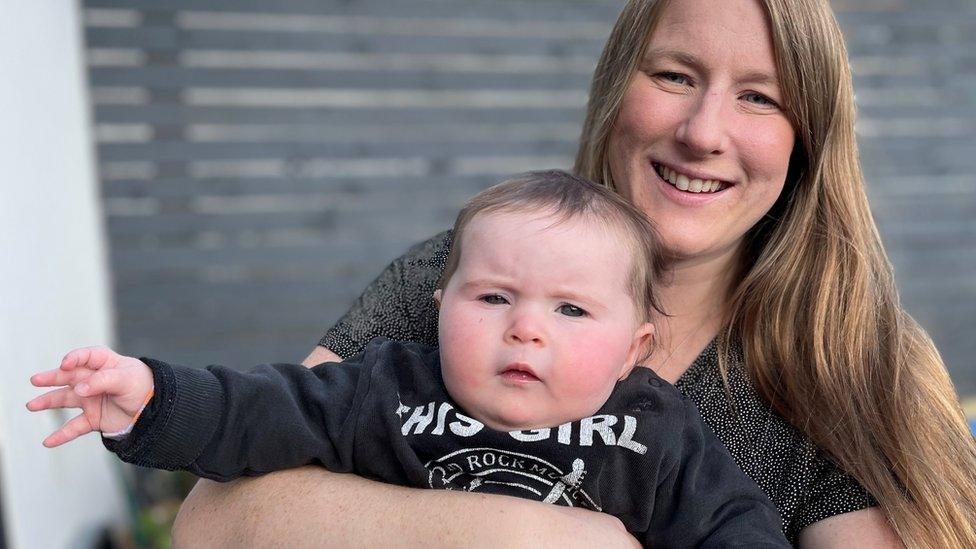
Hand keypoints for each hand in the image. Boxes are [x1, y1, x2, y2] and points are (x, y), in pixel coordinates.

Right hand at [27, 346, 153, 446]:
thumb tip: (79, 389)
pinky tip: (48, 442)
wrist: (156, 411)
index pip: (87, 356)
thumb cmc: (143, 387)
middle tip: (35, 380)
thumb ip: (102, 381)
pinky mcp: (93, 418)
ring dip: (48, 402)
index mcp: (106, 364)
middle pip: (70, 377)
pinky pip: (74, 427)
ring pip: (66, 399)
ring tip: (31, 405)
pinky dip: (62, 435)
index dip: (75, 358)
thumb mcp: (127, 379)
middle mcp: (94, 380)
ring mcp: (92, 399)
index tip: (65, 364)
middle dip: (52, 378)